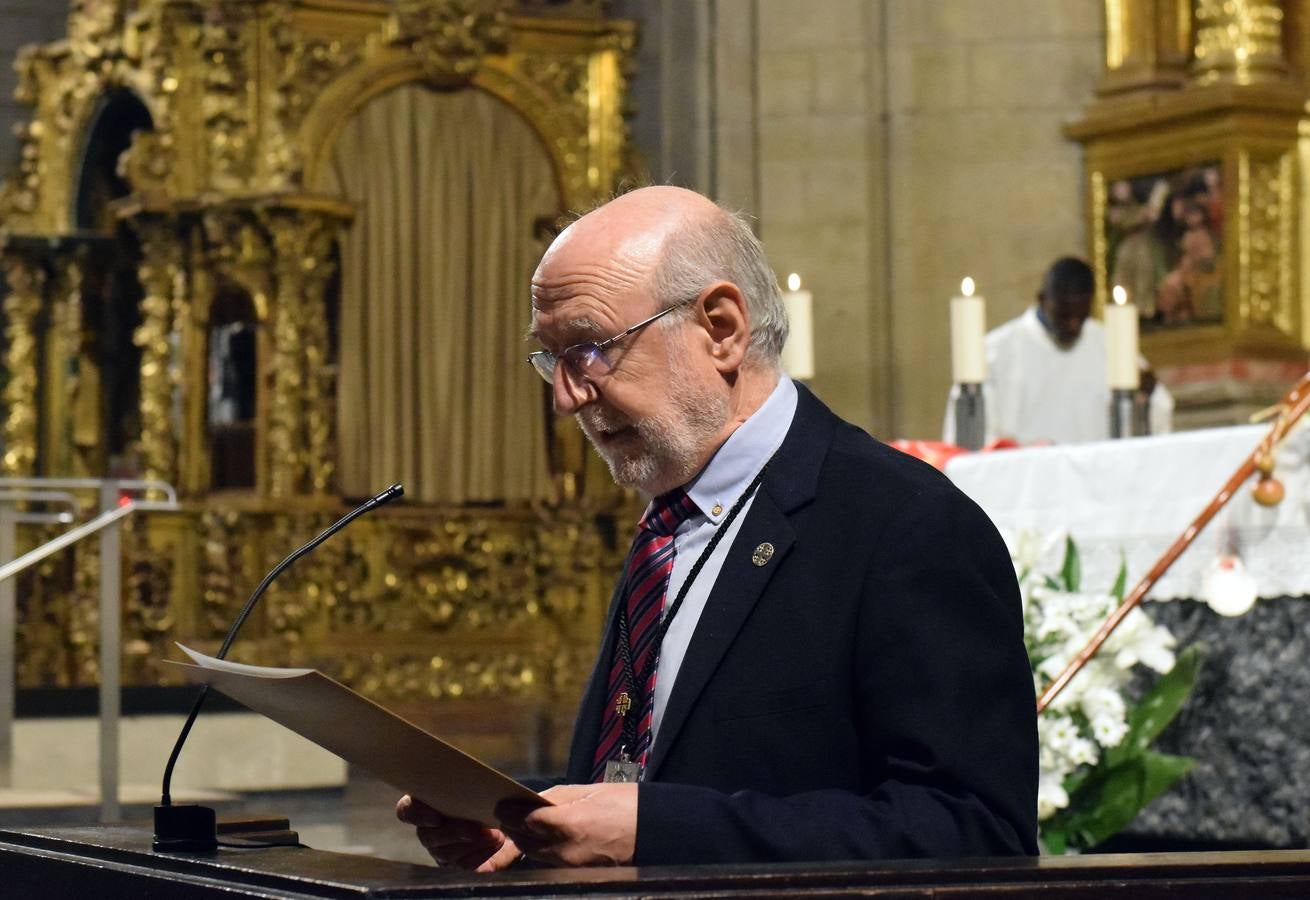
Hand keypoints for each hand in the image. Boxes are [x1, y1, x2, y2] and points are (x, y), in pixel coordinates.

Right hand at [395, 794, 521, 870]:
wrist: (509, 814)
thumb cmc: (490, 791)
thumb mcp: (483, 782)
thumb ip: (473, 784)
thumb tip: (474, 790)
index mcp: (427, 801)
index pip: (406, 810)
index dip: (417, 815)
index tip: (437, 818)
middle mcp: (429, 827)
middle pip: (426, 836)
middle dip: (454, 833)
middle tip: (477, 828)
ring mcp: (441, 848)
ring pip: (444, 853)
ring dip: (472, 843)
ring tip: (495, 834)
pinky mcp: (459, 863)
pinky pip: (464, 864)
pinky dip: (482, 853)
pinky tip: (496, 843)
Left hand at [498, 783, 637, 866]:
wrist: (658, 833)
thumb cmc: (629, 807)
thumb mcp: (592, 791)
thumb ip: (557, 797)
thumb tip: (532, 801)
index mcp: (569, 824)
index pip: (524, 820)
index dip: (510, 811)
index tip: (502, 805)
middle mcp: (566, 850)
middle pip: (524, 840)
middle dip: (516, 825)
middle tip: (513, 812)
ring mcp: (571, 866)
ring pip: (535, 853)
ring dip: (528, 838)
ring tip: (530, 823)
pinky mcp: (577, 874)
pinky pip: (550, 861)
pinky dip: (544, 849)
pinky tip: (550, 837)